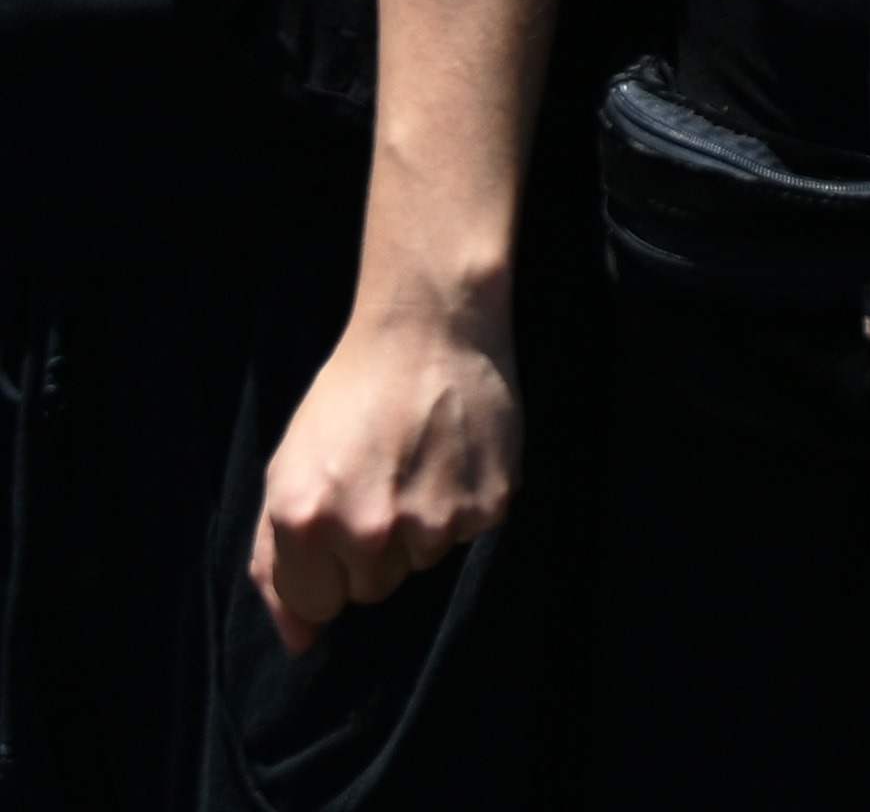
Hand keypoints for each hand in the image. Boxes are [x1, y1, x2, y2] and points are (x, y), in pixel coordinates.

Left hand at [250, 298, 518, 653]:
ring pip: (422, 561)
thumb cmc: (349, 398)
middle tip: (383, 482)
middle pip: (373, 589)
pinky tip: (455, 456)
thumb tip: (299, 642)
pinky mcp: (489, 504)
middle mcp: (368, 530)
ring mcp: (434, 520)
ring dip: (420, 526)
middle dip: (373, 550)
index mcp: (306, 522)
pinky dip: (464, 502)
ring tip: (421, 463)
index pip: (318, 605)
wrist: (430, 329)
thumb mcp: (287, 471)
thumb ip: (277, 563)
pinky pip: (469, 533)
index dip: (326, 566)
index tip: (340, 521)